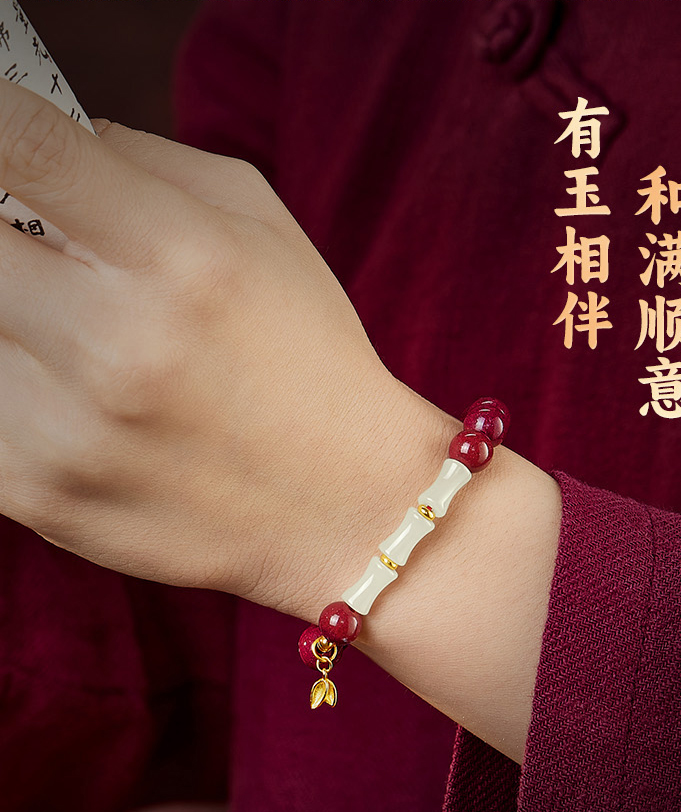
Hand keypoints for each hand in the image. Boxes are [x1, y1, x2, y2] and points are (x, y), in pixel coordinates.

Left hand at [0, 79, 450, 618]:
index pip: (21, 142)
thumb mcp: (266, 232)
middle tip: (51, 259)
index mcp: (179, 256)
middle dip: (6, 238)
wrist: (344, 505)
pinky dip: (18, 385)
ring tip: (83, 343)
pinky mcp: (37, 492)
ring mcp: (65, 427)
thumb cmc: (310, 360)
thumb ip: (146, 163)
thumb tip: (37, 135)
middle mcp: (114, 341)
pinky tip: (81, 404)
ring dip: (15, 319)